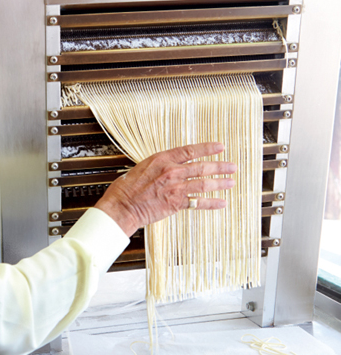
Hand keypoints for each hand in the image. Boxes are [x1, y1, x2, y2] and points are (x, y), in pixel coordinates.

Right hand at [94, 142, 235, 236]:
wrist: (122, 207)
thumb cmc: (126, 189)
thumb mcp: (142, 167)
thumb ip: (159, 166)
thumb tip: (169, 165)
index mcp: (162, 159)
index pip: (190, 150)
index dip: (207, 148)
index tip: (220, 147)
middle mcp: (171, 172)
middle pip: (202, 167)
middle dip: (220, 166)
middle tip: (232, 166)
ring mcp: (175, 188)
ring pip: (203, 184)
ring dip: (220, 183)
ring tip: (231, 182)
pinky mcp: (175, 203)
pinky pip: (198, 202)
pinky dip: (211, 203)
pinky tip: (221, 203)